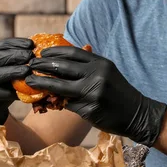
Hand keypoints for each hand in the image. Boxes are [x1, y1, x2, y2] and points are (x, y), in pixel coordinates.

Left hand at [25, 46, 166, 146]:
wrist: (137, 114)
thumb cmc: (119, 92)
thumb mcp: (108, 72)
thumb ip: (89, 65)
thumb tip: (64, 59)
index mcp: (101, 63)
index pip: (72, 52)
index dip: (54, 52)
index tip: (41, 53)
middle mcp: (97, 75)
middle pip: (63, 67)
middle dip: (43, 65)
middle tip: (30, 65)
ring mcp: (93, 93)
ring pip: (60, 86)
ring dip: (42, 83)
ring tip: (30, 81)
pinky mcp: (89, 110)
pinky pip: (67, 104)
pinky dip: (55, 102)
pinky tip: (45, 100)